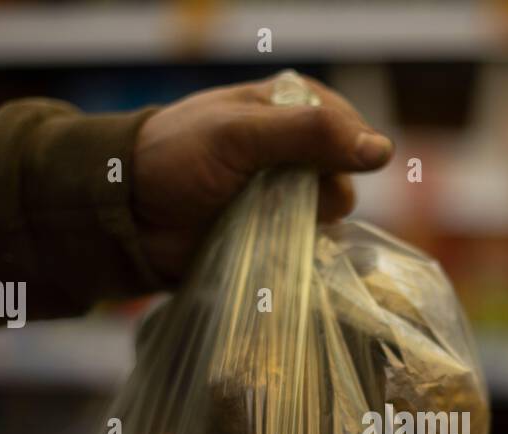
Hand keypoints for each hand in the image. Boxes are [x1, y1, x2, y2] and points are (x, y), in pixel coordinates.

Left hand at [131, 74, 392, 280]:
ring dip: (305, 225)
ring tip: (262, 222)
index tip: (308, 170)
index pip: (349, 129)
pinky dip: (299, 252)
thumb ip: (310, 135)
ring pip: (330, 216)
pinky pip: (310, 247)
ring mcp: (284, 195)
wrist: (125, 216)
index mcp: (289, 107)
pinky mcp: (274, 236)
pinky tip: (275, 250)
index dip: (340, 153)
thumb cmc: (174, 159)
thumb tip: (383, 151)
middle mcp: (294, 150)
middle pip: (344, 177)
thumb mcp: (240, 134)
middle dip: (317, 193)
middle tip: (273, 195)